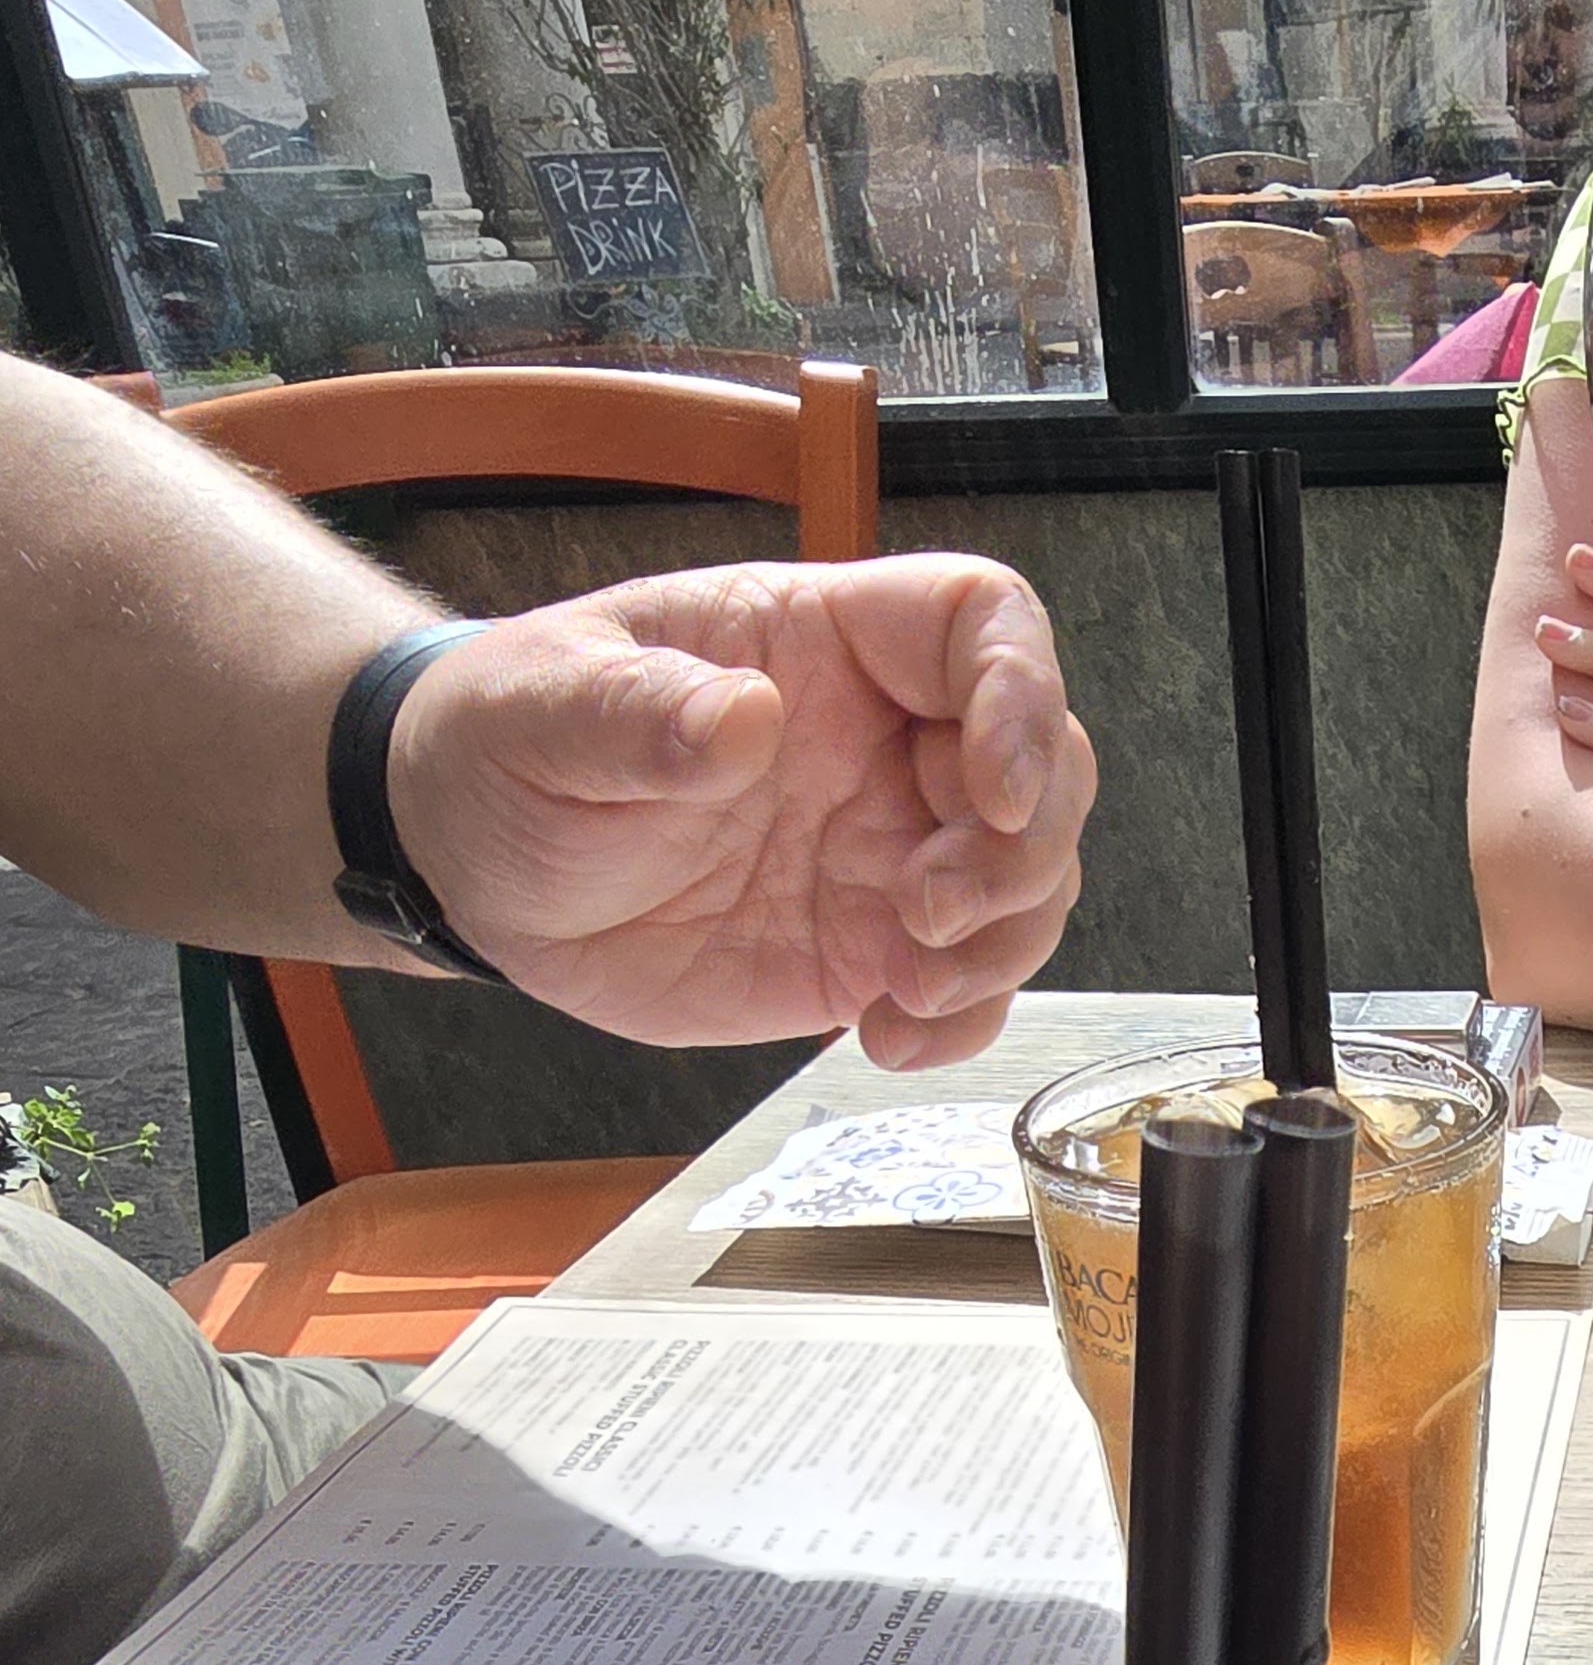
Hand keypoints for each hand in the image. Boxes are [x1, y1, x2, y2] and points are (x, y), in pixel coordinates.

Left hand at [386, 559, 1095, 1071]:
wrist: (474, 866)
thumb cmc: (508, 745)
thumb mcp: (546, 712)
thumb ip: (641, 711)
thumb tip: (744, 718)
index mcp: (823, 644)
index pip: (981, 623)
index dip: (1022, 695)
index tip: (994, 790)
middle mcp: (882, 742)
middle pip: (1046, 763)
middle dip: (1025, 850)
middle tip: (930, 913)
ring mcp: (885, 849)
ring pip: (1026, 883)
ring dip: (1003, 946)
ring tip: (909, 988)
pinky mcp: (867, 948)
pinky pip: (967, 984)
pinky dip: (961, 1024)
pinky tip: (886, 1041)